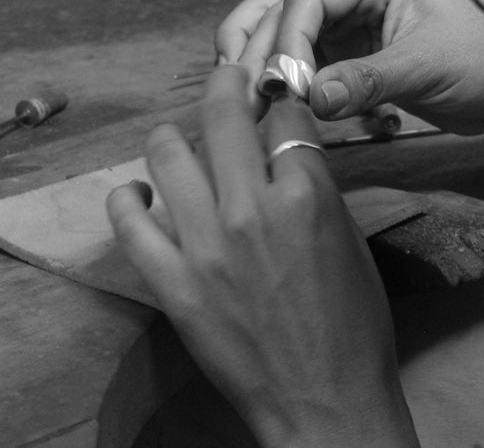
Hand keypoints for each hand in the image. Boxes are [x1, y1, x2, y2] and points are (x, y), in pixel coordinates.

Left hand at [106, 65, 417, 446]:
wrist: (324, 401)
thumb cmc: (353, 327)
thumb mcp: (350, 243)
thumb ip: (314, 190)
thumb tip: (284, 153)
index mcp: (307, 195)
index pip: (284, 115)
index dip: (280, 97)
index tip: (273, 95)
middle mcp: (251, 208)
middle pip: (222, 113)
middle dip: (226, 85)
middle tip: (226, 82)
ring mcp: (204, 244)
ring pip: (167, 153)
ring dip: (174, 136)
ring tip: (179, 140)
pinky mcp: (171, 282)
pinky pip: (129, 221)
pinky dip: (129, 197)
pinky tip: (140, 192)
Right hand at [215, 0, 483, 133]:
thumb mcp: (429, 66)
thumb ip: (368, 80)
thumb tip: (310, 98)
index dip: (287, 43)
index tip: (284, 89)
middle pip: (282, 12)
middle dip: (261, 54)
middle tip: (247, 100)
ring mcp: (347, 19)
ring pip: (283, 34)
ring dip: (263, 65)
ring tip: (247, 103)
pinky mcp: (349, 51)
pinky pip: (304, 62)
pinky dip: (288, 83)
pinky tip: (277, 108)